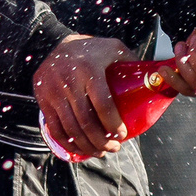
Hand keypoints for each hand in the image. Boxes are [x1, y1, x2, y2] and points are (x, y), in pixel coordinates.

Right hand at [34, 35, 129, 160]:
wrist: (55, 44)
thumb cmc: (90, 49)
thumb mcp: (113, 48)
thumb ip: (131, 62)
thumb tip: (151, 80)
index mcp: (89, 69)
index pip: (102, 104)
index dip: (113, 124)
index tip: (122, 135)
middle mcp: (69, 81)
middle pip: (86, 121)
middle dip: (101, 141)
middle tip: (114, 148)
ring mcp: (54, 92)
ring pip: (70, 128)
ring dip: (86, 145)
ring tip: (100, 152)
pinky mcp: (43, 100)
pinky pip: (54, 128)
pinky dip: (67, 142)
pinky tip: (79, 148)